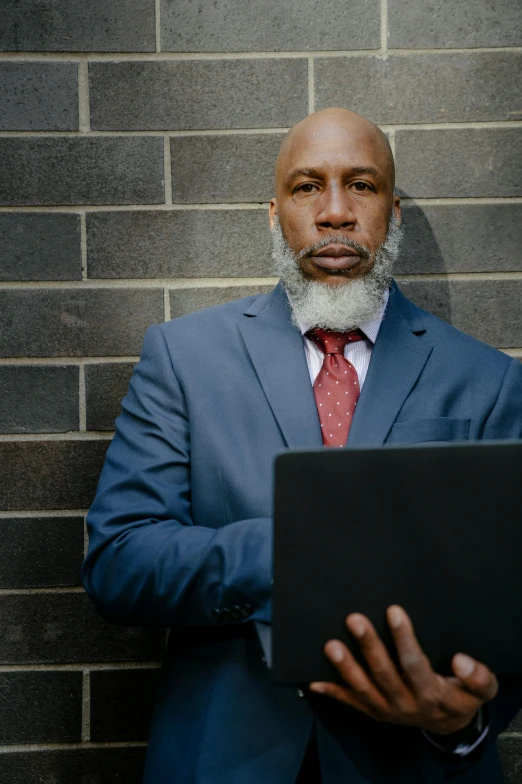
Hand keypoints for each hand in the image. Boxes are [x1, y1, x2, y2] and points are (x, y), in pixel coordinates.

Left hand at [309, 605, 497, 734]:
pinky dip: (332, 691)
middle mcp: (405, 702)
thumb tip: (461, 660)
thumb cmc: (462, 695)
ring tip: (331, 645)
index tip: (394, 610)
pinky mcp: (373, 711)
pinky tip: (314, 679)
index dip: (404, 638)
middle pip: (383, 673)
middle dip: (368, 645)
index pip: (414, 663)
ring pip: (362, 688)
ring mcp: (386, 709)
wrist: (448, 724)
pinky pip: (350, 703)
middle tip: (354, 619)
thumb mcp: (482, 689)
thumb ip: (477, 676)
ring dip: (345, 667)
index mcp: (431, 693)